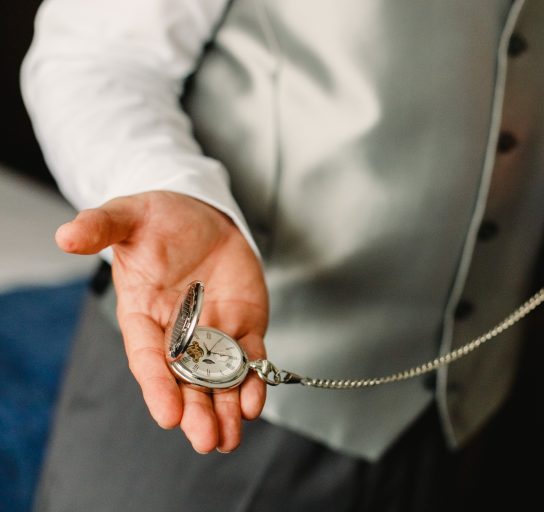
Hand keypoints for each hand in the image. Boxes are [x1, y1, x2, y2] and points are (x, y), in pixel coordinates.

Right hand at [55, 191, 268, 453]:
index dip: (158, 386)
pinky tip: (254, 402)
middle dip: (196, 412)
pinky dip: (254, 381)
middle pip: (185, 381)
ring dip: (225, 409)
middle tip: (205, 440)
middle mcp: (177, 333)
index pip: (148, 357)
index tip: (168, 414)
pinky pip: (251, 359)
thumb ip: (102, 227)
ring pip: (219, 379)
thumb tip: (68, 235)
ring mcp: (213, 333)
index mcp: (143, 315)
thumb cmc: (159, 219)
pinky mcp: (243, 326)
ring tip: (229, 438)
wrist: (202, 214)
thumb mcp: (128, 216)